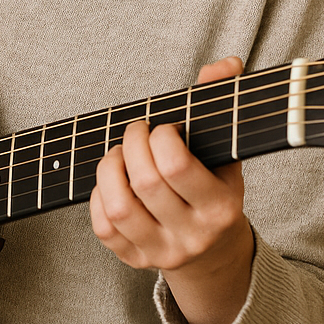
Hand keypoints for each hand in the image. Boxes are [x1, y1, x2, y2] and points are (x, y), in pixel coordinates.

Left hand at [89, 56, 254, 323]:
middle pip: (146, 182)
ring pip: (119, 208)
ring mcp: (161, 251)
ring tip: (119, 153)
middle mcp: (192, 235)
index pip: (177, 166)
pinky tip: (112, 181)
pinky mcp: (134, 259)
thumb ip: (221, 103)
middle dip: (132, 143)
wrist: (212, 250)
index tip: (163, 127)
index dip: (161, 137)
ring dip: (109, 169)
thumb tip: (226, 64)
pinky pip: (102, 227)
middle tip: (136, 131)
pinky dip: (97, 196)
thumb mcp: (223, 151)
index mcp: (221, 207)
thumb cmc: (213, 186)